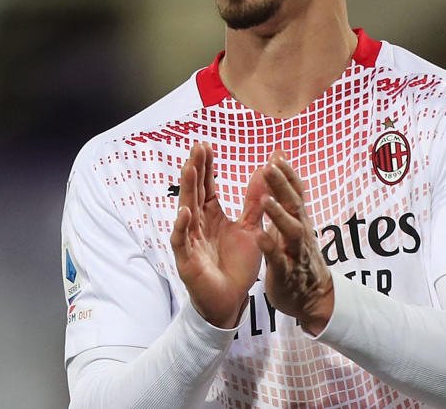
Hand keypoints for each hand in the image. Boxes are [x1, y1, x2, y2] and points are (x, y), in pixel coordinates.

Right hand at [170, 143, 265, 327]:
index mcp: (212, 217)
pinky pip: (182, 241)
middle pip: (195, 193)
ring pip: (186, 211)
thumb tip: (263, 173)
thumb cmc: (237, 266)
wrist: (233, 300)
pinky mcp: (187, 260)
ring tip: (188, 168)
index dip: (206, 167)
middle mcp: (198, 225)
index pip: (207, 187)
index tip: (205, 145)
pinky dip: (182, 227)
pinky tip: (185, 212)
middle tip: (196, 147)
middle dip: (195, 170)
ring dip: (187, 190)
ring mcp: (190, 241)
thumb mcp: (251, 229)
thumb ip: (254, 203)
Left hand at [255, 153, 334, 335]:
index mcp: (299, 221)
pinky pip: (279, 261)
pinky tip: (261, 238)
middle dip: (283, 186)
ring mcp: (295, 253)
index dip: (288, 175)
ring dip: (279, 215)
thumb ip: (287, 200)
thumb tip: (281, 171)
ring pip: (291, 231)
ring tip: (266, 200)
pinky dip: (271, 249)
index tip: (277, 156)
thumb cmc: (298, 257)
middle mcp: (301, 233)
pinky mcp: (286, 274)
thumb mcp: (293, 226)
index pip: (296, 193)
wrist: (312, 298)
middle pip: (294, 205)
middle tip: (270, 166)